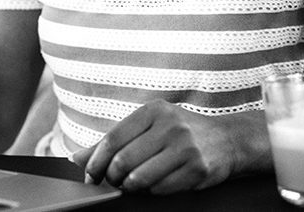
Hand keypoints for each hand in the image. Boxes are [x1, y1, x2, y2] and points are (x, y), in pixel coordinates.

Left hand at [71, 100, 243, 194]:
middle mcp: (170, 126)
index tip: (89, 175)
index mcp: (153, 110)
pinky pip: (161, 189)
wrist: (228, 139)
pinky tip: (154, 185)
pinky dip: (151, 192)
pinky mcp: (198, 169)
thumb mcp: (148, 126)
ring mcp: (186, 147)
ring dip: (130, 187)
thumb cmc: (179, 132)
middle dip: (111, 177)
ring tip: (131, 184)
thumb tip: (76, 158)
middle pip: (123, 161)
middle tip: (111, 182)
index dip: (95, 161)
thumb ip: (113, 141)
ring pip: (140, 178)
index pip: (112, 139)